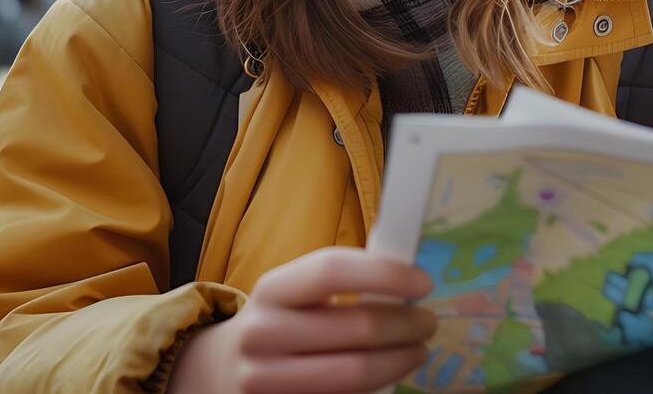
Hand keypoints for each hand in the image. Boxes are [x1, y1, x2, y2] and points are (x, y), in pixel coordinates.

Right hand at [168, 247, 436, 393]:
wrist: (224, 372)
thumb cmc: (278, 325)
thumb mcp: (293, 296)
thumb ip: (337, 287)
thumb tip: (408, 282)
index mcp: (271, 290)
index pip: (331, 271)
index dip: (384, 273)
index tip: (424, 282)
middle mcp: (263, 334)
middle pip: (355, 328)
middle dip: (406, 325)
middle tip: (428, 323)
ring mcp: (265, 381)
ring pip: (355, 374)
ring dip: (400, 361)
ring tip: (417, 351)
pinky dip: (376, 389)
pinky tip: (387, 378)